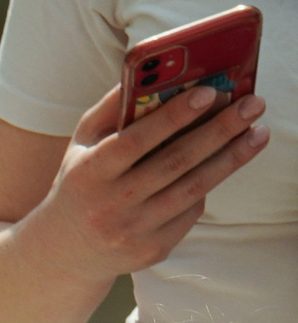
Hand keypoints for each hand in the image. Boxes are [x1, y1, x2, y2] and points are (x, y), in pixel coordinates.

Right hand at [31, 80, 268, 279]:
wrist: (65, 250)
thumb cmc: (80, 182)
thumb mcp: (83, 145)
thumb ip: (112, 109)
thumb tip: (152, 72)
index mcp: (87, 174)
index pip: (134, 142)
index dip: (172, 117)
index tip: (208, 92)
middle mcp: (108, 205)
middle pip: (174, 163)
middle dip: (219, 130)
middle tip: (252, 104)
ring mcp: (131, 231)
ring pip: (193, 188)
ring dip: (231, 158)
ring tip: (258, 133)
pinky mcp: (151, 250)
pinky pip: (190, 212)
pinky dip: (208, 186)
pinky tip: (222, 165)